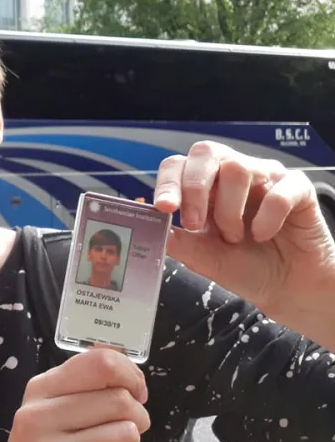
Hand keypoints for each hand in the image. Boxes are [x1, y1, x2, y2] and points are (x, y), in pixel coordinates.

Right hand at [0, 349, 149, 441]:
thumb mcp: (50, 403)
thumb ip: (82, 378)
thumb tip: (114, 350)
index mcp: (40, 388)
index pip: (101, 363)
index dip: (131, 375)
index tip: (135, 391)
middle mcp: (39, 416)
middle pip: (120, 400)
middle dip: (138, 415)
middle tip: (128, 425)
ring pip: (125, 435)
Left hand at [154, 141, 334, 342]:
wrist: (286, 287)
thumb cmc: (243, 266)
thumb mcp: (201, 257)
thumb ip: (174, 238)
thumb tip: (144, 216)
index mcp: (203, 186)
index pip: (178, 166)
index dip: (168, 183)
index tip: (164, 208)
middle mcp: (231, 174)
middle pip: (205, 153)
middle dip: (194, 188)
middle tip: (196, 224)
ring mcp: (264, 176)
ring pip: (237, 168)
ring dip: (230, 210)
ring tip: (236, 237)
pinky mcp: (297, 187)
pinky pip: (278, 190)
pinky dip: (267, 218)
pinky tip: (264, 235)